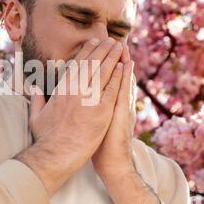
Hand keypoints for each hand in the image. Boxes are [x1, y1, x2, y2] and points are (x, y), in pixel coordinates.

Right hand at [15, 37, 123, 196]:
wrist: (56, 155)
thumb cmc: (45, 138)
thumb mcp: (36, 115)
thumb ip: (37, 99)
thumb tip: (34, 88)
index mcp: (61, 89)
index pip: (77, 64)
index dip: (87, 51)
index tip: (94, 42)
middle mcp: (75, 90)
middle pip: (92, 63)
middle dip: (103, 49)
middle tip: (111, 40)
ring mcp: (89, 99)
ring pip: (104, 72)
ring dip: (113, 57)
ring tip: (120, 47)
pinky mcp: (102, 110)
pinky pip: (113, 88)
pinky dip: (119, 76)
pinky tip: (124, 66)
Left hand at [91, 45, 136, 178]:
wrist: (111, 163)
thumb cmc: (96, 145)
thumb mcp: (94, 124)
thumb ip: (90, 109)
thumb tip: (77, 97)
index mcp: (105, 103)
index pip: (103, 79)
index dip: (101, 64)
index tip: (97, 48)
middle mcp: (113, 102)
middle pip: (113, 75)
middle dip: (111, 57)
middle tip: (112, 39)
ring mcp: (119, 107)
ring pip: (120, 80)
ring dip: (121, 62)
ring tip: (121, 44)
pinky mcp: (121, 113)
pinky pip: (123, 92)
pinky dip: (125, 78)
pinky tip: (127, 65)